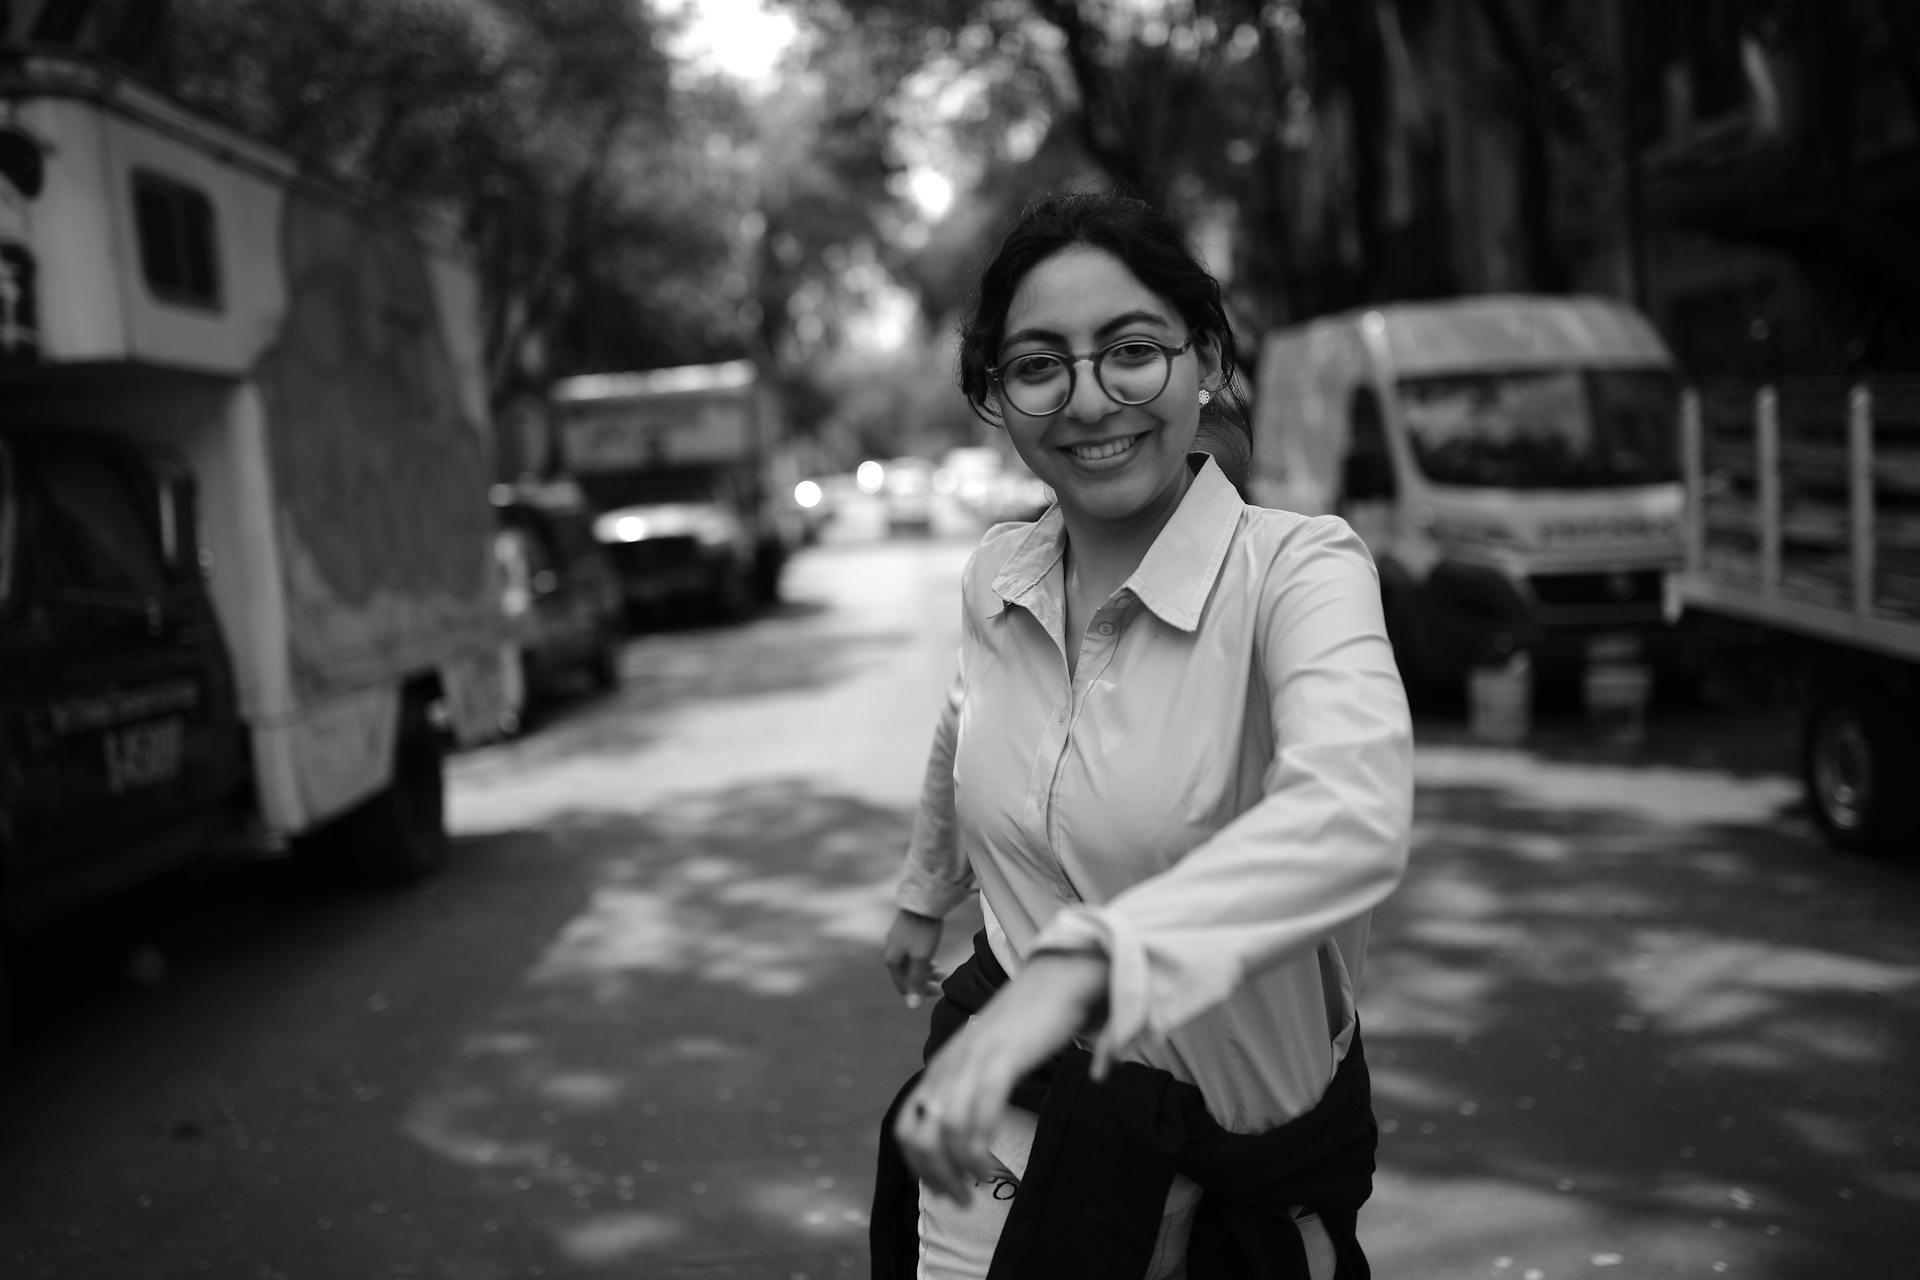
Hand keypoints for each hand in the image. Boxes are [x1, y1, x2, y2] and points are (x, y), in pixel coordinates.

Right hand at [883, 909, 943, 1008]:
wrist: (923, 899)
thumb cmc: (923, 930)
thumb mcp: (921, 958)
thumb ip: (917, 981)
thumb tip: (912, 1007)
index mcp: (891, 960)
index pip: (904, 987)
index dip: (921, 993)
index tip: (940, 991)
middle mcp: (890, 951)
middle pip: (907, 976)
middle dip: (925, 980)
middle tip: (943, 979)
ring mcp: (896, 941)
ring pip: (910, 964)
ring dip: (926, 970)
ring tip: (942, 969)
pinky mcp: (904, 932)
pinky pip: (912, 953)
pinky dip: (923, 959)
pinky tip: (933, 956)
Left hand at [894, 950, 1109, 1205]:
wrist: (1060, 977)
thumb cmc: (1031, 1022)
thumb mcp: (990, 1057)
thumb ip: (973, 1086)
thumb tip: (968, 1132)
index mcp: (942, 1065)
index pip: (905, 1125)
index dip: (916, 1165)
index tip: (940, 1189)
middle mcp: (949, 1064)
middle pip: (916, 1135)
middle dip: (932, 1176)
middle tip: (958, 1200)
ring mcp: (973, 1060)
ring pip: (944, 1129)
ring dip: (955, 1170)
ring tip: (973, 1189)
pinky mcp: (1002, 1057)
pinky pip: (979, 1111)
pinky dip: (976, 1147)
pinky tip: (986, 1165)